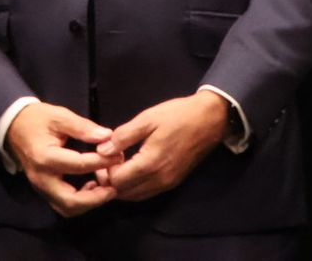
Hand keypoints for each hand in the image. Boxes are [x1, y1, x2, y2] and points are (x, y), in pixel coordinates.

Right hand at [6, 101, 120, 216]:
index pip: (79, 165)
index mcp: (45, 157)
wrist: (14, 126)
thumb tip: (107, 136)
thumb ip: (83, 127)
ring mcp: (41, 188)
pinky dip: (80, 202)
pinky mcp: (44, 191)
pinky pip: (63, 204)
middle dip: (96, 198)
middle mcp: (42, 178)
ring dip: (89, 203)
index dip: (102, 162)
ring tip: (105, 188)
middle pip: (71, 201)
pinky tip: (92, 186)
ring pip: (67, 208)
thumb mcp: (60, 116)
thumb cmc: (37, 119)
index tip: (118, 156)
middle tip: (114, 186)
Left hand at [98, 92, 228, 200]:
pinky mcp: (174, 182)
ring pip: (136, 196)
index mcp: (150, 164)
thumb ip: (123, 137)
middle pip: (125, 193)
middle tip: (109, 160)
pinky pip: (148, 192)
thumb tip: (102, 150)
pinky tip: (134, 169)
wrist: (210, 119)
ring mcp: (168, 184)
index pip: (118, 181)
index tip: (107, 152)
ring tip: (120, 164)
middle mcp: (159, 180)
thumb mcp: (147, 119)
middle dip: (112, 180)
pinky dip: (136, 186)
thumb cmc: (177, 115)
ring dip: (123, 185)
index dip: (106, 170)